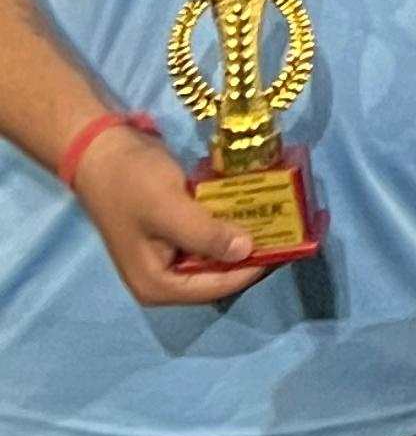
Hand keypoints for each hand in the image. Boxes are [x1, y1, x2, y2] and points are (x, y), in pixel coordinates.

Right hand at [71, 125, 276, 304]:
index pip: (217, 286)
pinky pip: (212, 233)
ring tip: (287, 216)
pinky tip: (260, 204)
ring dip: (249, 235)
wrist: (100, 149)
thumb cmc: (130, 182)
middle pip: (220, 273)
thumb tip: (246, 251)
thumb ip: (205, 234)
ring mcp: (170, 254)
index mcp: (158, 286)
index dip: (254, 267)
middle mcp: (165, 278)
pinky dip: (233, 221)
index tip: (290, 244)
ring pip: (219, 252)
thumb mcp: (168, 208)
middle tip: (295, 228)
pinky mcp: (176, 231)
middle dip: (256, 252)